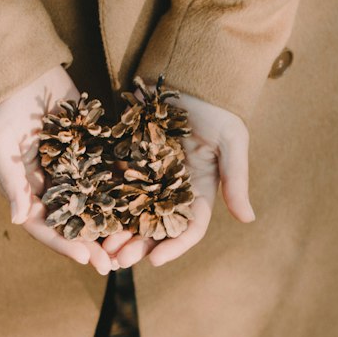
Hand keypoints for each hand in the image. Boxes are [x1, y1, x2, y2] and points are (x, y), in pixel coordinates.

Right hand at [0, 64, 118, 275]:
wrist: (26, 74)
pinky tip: (145, 202)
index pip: (44, 226)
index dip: (64, 244)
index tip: (86, 257)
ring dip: (112, 224)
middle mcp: (52, 187)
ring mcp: (75, 170)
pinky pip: (110, 175)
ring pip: (96, 204)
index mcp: (27, 191)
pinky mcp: (93, 152)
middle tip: (115, 263)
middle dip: (93, 243)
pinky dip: (125, 189)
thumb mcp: (2, 145)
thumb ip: (11, 182)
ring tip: (133, 242)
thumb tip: (17, 220)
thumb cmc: (6, 110)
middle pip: (74, 222)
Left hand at [100, 91, 254, 268]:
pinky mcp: (128, 159)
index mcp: (200, 190)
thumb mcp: (231, 142)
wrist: (189, 74)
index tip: (154, 261)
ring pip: (131, 213)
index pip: (188, 228)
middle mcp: (173, 189)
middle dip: (138, 246)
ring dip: (118, 232)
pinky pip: (114, 186)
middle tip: (117, 262)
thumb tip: (248, 219)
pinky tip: (90, 217)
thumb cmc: (216, 108)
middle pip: (155, 227)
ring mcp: (149, 175)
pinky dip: (104, 203)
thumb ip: (236, 180)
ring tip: (101, 248)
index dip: (173, 247)